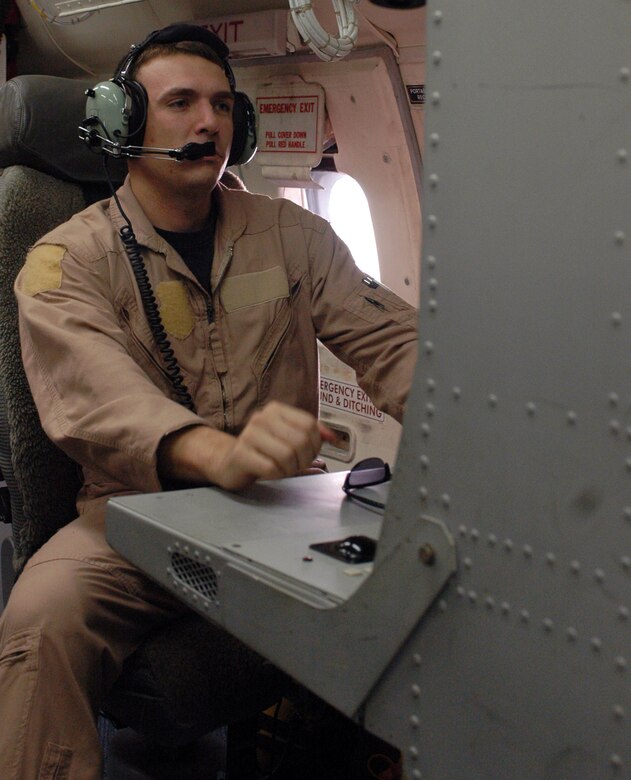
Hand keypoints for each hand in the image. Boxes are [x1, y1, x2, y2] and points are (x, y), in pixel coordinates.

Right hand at [214, 401, 335, 489]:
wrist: (230, 463)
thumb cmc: (263, 451)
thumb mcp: (288, 437)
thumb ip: (311, 434)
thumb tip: (332, 437)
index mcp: (275, 410)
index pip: (309, 424)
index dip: (316, 444)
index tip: (311, 454)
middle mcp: (261, 418)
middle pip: (300, 440)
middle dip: (305, 459)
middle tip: (298, 466)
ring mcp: (249, 435)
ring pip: (287, 455)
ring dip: (291, 469)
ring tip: (285, 470)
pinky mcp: (241, 454)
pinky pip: (271, 468)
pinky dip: (277, 475)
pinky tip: (271, 473)